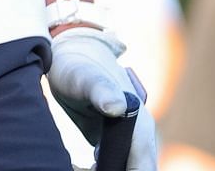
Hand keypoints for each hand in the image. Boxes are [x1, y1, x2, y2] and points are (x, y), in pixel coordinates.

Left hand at [48, 26, 156, 170]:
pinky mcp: (113, 139)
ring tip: (83, 166)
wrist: (71, 55)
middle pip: (137, 167)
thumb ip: (101, 90)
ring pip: (126, 165)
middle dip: (118, 170)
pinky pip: (116, 162)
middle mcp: (139, 133)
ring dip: (112, 168)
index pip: (142, 164)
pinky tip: (87, 165)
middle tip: (87, 168)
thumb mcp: (86, 77)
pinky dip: (106, 166)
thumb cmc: (79, 66)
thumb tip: (117, 107)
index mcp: (139, 122)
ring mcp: (127, 137)